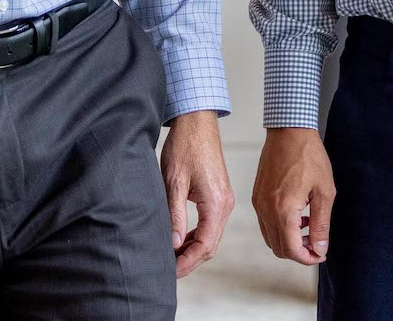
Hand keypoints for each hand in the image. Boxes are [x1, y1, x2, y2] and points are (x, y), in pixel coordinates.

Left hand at [160, 110, 233, 275]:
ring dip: (193, 249)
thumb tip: (174, 244)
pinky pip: (210, 224)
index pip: (205, 245)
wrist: (197, 121)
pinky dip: (196, 236)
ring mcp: (224, 201)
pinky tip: (180, 239)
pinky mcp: (218, 196)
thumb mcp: (174, 181)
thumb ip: (175, 214)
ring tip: (171, 257)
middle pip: (210, 246)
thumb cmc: (185, 145)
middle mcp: (224, 205)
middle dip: (190, 260)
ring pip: (211, 236)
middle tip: (168, 270)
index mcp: (216, 204)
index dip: (188, 262)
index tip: (171, 271)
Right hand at [252, 126, 334, 265]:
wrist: (289, 130)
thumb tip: (320, 248)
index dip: (308, 258)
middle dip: (299, 252)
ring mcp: (258, 202)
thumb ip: (321, 224)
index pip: (291, 250)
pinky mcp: (256, 195)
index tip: (320, 254)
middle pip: (279, 248)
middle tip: (317, 243)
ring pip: (270, 238)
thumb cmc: (308, 156)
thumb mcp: (324, 192)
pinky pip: (265, 223)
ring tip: (309, 228)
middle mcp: (265, 209)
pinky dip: (280, 228)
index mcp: (282, 209)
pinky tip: (297, 215)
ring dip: (289, 241)